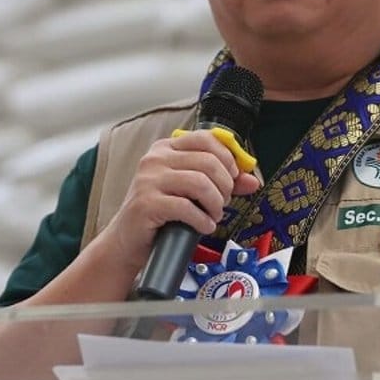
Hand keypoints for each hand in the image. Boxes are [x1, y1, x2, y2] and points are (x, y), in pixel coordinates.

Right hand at [98, 130, 262, 273]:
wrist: (127, 241)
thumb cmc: (160, 214)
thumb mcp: (190, 192)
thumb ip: (220, 182)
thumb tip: (252, 180)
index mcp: (166, 148)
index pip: (206, 139)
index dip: (228, 158)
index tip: (233, 178)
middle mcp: (155, 159)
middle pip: (208, 162)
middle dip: (225, 185)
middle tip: (223, 202)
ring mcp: (148, 180)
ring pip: (200, 183)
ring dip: (216, 204)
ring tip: (214, 215)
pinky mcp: (146, 204)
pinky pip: (186, 207)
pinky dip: (202, 220)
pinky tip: (204, 226)